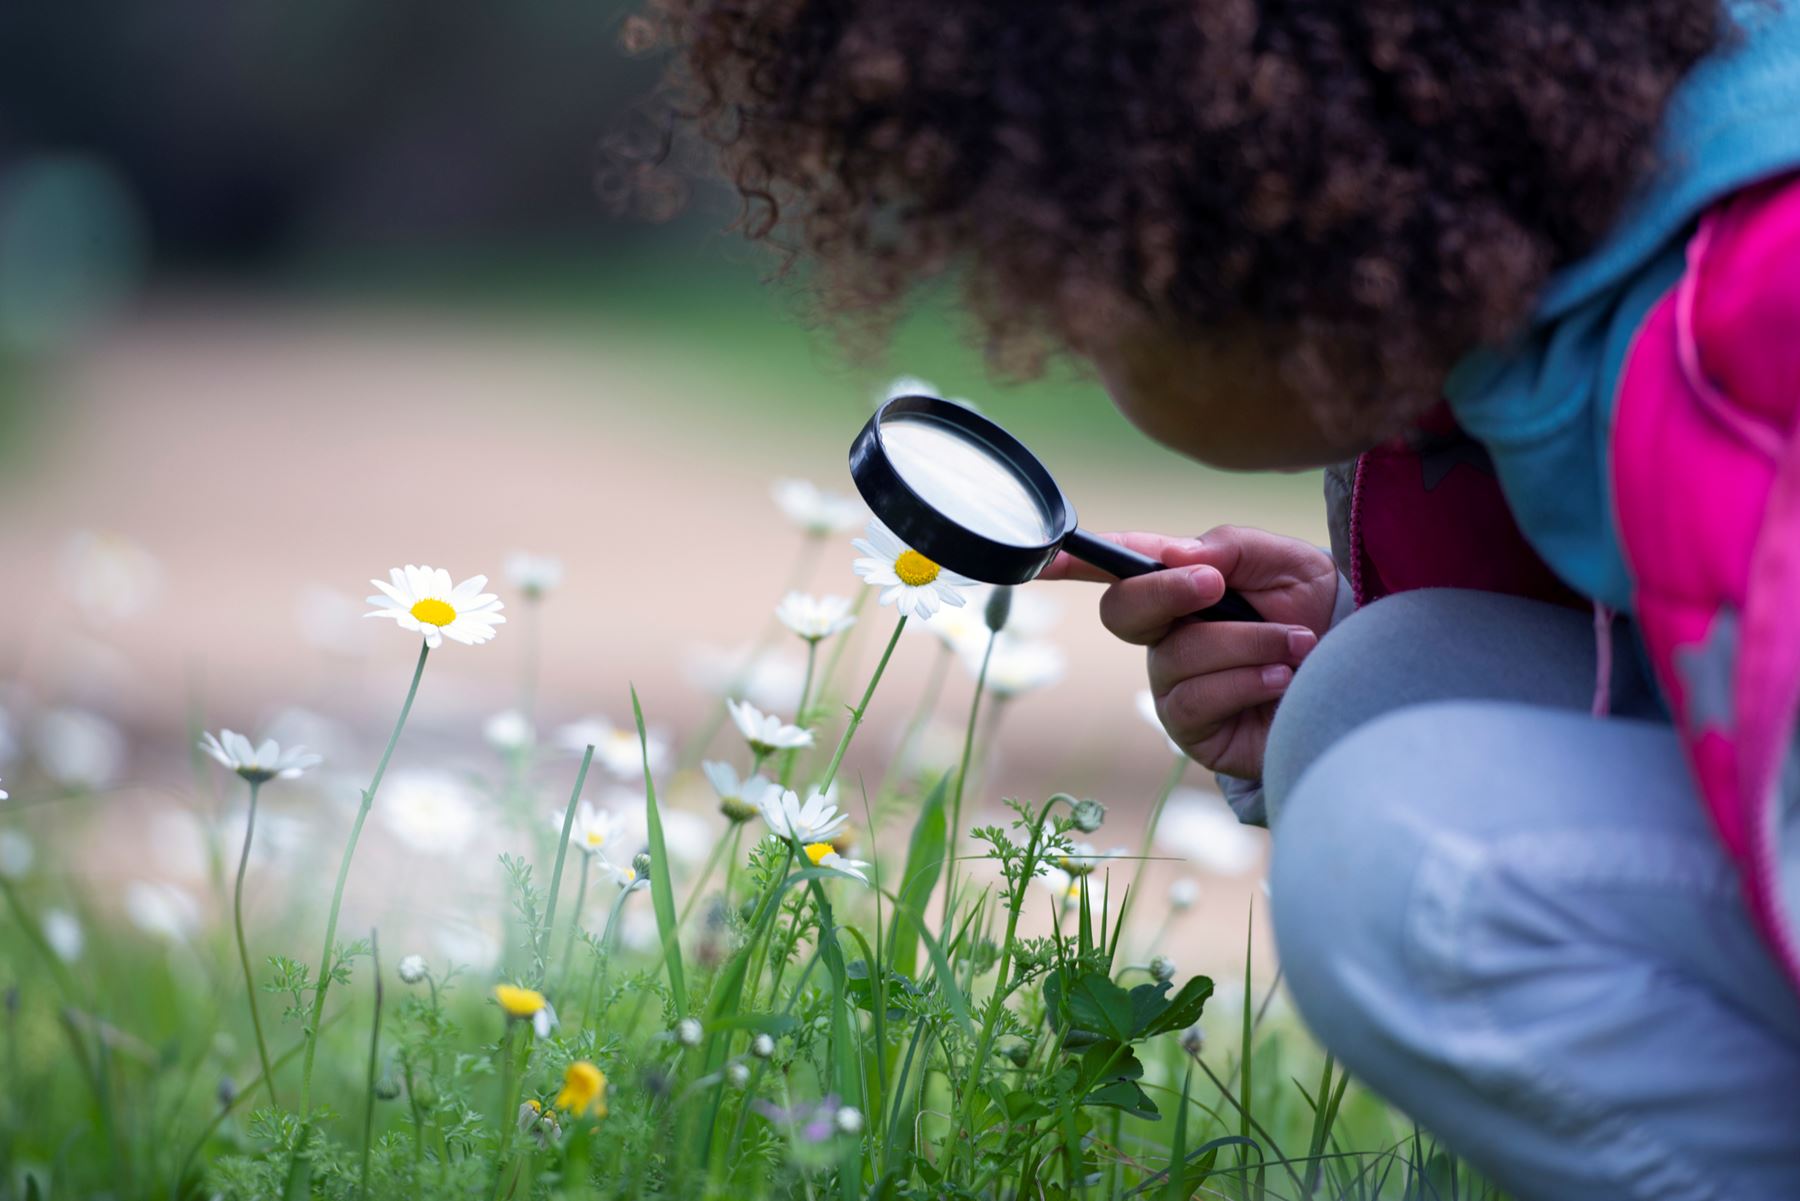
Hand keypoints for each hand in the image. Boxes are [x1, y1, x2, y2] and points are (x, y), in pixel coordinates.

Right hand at [1039, 526, 1339, 777]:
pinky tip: (1281, 681)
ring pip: (1175, 655)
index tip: (1046, 556)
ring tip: (1295, 645)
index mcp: (1180, 586)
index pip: (1117, 569)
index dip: (1074, 562)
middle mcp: (1167, 634)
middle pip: (1122, 611)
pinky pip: (1194, 700)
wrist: (1361, 674)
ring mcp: (1175, 683)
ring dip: (1245, 643)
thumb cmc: (1316, 612)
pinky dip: (1245, 682)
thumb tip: (1173, 554)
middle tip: (1217, 585)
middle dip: (1166, 593)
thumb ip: (1229, 545)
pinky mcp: (1194, 730)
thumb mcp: (1285, 561)